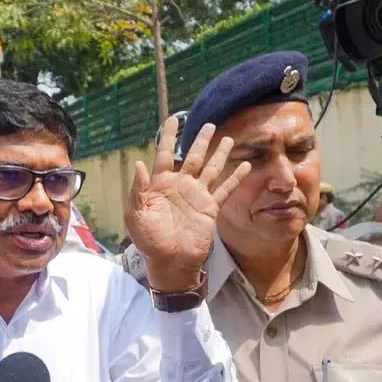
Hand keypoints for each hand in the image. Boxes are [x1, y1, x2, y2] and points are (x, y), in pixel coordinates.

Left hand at [124, 116, 249, 290]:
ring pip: (210, 168)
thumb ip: (137, 190)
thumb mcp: (136, 215)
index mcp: (160, 184)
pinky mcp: (210, 207)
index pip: (165, 153)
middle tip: (208, 123)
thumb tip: (138, 163)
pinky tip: (245, 167)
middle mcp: (180, 185)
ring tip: (228, 138)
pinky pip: (225, 189)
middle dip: (200, 140)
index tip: (173, 119)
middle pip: (193, 156)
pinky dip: (235, 178)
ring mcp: (197, 195)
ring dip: (219, 154)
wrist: (170, 262)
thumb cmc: (149, 241)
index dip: (169, 136)